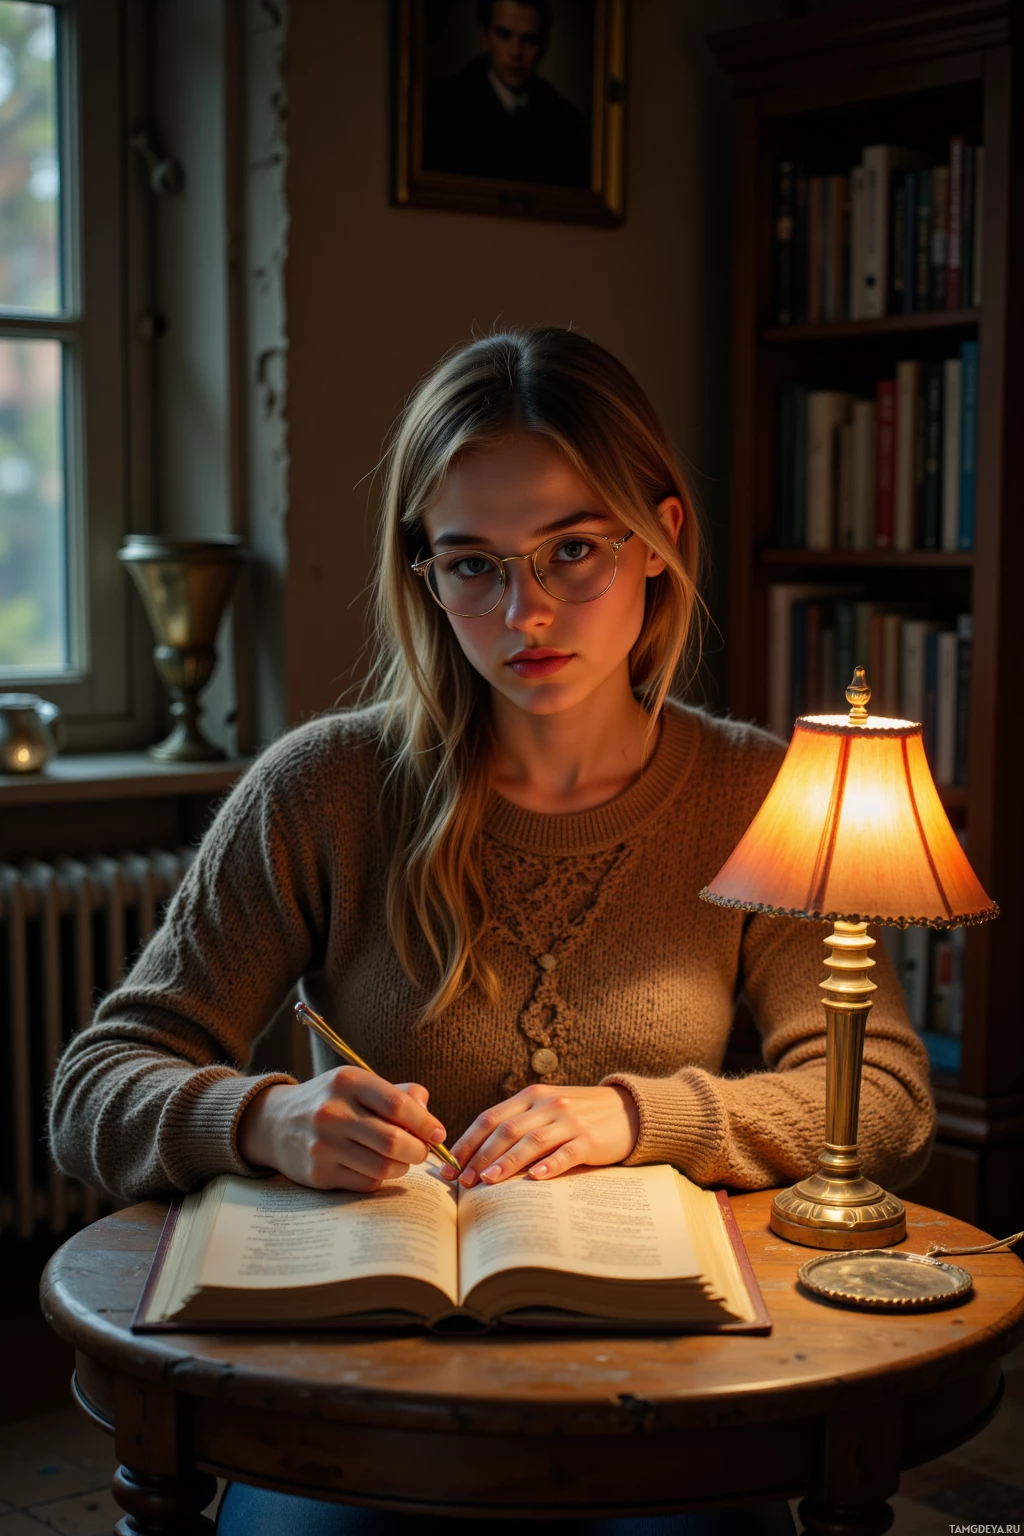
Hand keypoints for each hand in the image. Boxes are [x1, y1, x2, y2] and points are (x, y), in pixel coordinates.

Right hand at [237, 1069, 447, 1191]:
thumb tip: (429, 1117)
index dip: (425, 1123)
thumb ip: (398, 1094)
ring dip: (402, 1167)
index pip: (398, 1105)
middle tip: (422, 1150)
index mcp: (348, 1082)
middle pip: (393, 1141)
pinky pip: (366, 1183)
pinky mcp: (317, 1173)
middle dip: (418, 1150)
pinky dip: (380, 1178)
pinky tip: (375, 1166)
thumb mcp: (359, 1084)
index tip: (438, 1133)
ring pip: (383, 1167)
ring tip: (401, 1159)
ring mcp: (322, 1145)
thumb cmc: (331, 1101)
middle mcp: (332, 1112)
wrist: (275, 1123)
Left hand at [446, 1083, 639, 1187]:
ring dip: (507, 1162)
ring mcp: (570, 1121)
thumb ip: (519, 1123)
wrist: (628, 1109)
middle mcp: (547, 1104)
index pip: (491, 1118)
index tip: (450, 1165)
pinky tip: (535, 1179)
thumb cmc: (580, 1114)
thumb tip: (479, 1155)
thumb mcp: (547, 1109)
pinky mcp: (590, 1139)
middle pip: (506, 1130)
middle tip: (463, 1181)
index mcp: (531, 1096)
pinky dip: (550, 1165)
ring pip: (531, 1141)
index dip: (468, 1141)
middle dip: (480, 1156)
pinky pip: (567, 1152)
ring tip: (488, 1181)